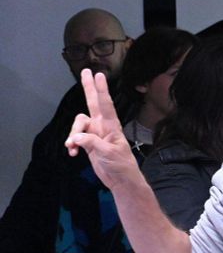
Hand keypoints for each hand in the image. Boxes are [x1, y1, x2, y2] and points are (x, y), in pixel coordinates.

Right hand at [65, 69, 138, 189]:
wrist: (121, 180)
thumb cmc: (120, 166)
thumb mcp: (108, 154)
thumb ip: (92, 143)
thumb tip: (77, 137)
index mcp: (111, 127)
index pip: (105, 105)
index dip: (102, 90)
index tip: (99, 75)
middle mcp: (103, 127)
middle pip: (94, 103)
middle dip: (89, 88)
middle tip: (86, 71)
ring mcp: (96, 134)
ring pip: (78, 125)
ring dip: (72, 135)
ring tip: (72, 148)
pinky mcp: (89, 144)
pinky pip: (76, 138)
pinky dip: (71, 144)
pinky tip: (72, 153)